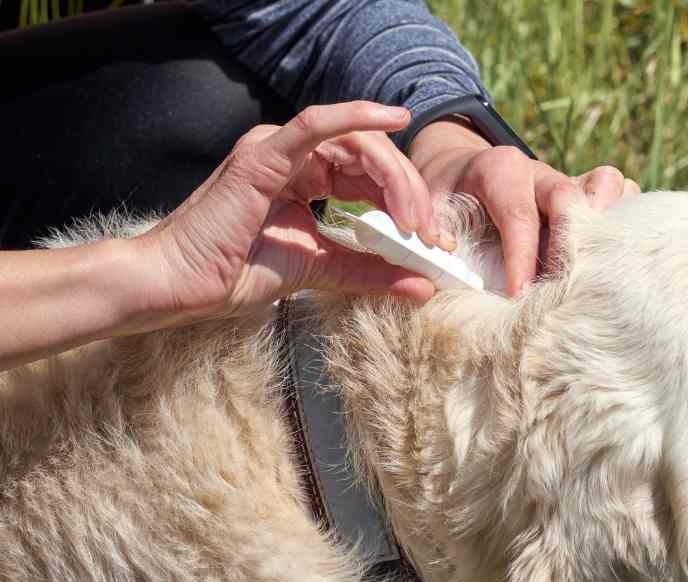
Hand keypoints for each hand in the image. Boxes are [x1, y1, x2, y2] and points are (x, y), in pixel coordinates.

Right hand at [136, 101, 443, 325]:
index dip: (409, 202)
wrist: (179, 285)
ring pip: (356, 143)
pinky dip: (356, 115)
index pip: (371, 176)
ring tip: (412, 218)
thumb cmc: (234, 273)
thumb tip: (426, 285)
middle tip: (428, 232)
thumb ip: (371, 272)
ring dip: (394, 177)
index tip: (435, 239)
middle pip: (371, 157)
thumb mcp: (321, 269)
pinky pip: (316, 124)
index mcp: (307, 178)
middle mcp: (295, 156)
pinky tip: (393, 116)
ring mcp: (277, 149)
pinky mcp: (263, 154)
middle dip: (409, 192)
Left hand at [407, 118, 638, 296]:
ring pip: (606, 185)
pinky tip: (612, 260)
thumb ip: (424, 245)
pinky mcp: (587, 193)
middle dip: (567, 246)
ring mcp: (567, 179)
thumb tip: (425, 286)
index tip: (519, 297)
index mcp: (498, 169)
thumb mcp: (423, 214)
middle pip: (568, 197)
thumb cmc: (443, 201)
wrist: (459, 171)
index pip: (517, 214)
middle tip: (562, 289)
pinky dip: (624, 223)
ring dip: (606, 226)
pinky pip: (623, 195)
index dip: (521, 258)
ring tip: (598, 269)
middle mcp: (538, 171)